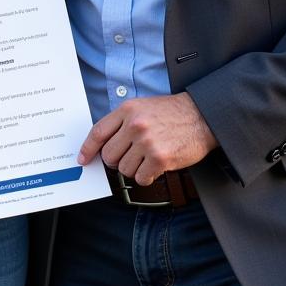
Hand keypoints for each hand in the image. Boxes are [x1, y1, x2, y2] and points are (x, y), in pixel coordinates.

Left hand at [77, 93, 217, 184]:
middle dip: (116, 160)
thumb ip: (122, 122)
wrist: (202, 117)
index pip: (98, 132)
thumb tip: (103, 144)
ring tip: (147, 158)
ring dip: (134, 169)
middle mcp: (135, 125)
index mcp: (127, 110)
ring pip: (124, 169)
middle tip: (130, 157)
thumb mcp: (143, 107)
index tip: (83, 159)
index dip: (88, 149)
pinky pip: (141, 178)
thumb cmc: (172, 113)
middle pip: (109, 155)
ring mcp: (147, 142)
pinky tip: (156, 166)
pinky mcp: (160, 158)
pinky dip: (147, 176)